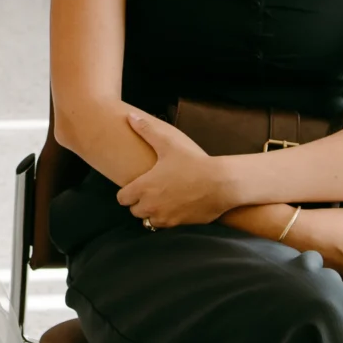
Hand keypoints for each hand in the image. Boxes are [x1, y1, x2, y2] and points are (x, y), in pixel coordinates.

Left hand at [116, 111, 237, 228]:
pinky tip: (174, 205)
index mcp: (144, 187)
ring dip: (152, 212)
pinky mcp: (179, 224)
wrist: (222, 184)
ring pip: (148, 220)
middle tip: (149, 191)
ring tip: (161, 199)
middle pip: (134, 211)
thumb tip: (130, 117)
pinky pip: (165, 225)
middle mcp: (151, 205)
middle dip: (139, 203)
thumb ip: (146, 130)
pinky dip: (166, 218)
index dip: (126, 192)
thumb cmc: (194, 162)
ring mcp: (165, 216)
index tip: (134, 185)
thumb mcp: (168, 143)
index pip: (121, 198)